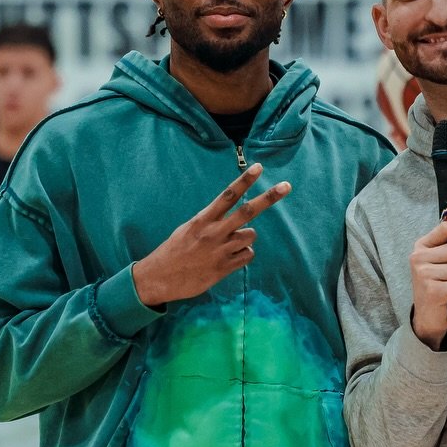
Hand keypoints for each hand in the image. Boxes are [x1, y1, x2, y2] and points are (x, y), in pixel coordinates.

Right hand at [132, 163, 290, 306]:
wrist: (160, 278)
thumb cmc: (174, 251)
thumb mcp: (189, 229)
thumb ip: (211, 221)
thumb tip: (233, 221)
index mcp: (202, 220)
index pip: (228, 196)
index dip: (244, 181)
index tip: (259, 167)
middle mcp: (214, 232)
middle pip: (247, 212)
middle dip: (268, 198)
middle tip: (287, 186)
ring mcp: (221, 251)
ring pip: (250, 236)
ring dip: (246, 237)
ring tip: (229, 244)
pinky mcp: (224, 268)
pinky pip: (247, 256)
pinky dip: (242, 255)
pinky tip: (228, 259)